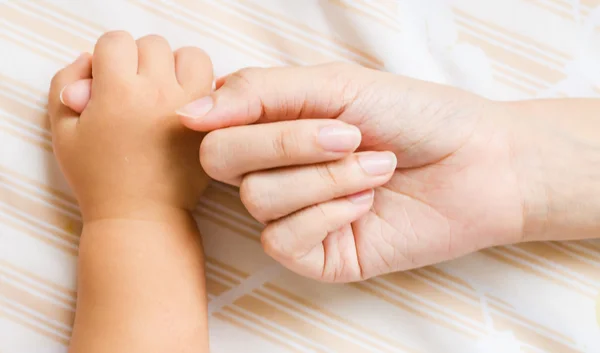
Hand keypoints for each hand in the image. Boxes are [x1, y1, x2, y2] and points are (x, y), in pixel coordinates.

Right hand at [49, 32, 212, 221]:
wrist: (141, 216)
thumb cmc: (97, 178)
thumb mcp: (63, 131)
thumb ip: (66, 83)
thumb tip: (90, 59)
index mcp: (118, 92)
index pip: (116, 41)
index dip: (107, 59)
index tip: (107, 82)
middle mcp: (158, 92)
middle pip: (153, 45)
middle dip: (138, 61)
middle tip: (133, 91)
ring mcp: (191, 106)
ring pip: (190, 55)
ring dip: (175, 67)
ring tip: (163, 93)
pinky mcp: (213, 123)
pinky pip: (214, 82)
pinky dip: (200, 86)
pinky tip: (184, 107)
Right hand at [173, 63, 528, 281]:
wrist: (477, 163)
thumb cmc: (414, 115)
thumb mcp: (336, 85)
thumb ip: (260, 93)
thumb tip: (186, 114)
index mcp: (274, 125)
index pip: (215, 121)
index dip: (247, 114)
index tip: (305, 108)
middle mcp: (275, 169)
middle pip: (220, 160)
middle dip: (288, 142)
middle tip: (348, 134)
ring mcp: (292, 214)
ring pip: (258, 198)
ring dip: (325, 177)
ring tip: (376, 167)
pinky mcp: (314, 254)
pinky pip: (282, 240)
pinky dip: (328, 213)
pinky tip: (366, 203)